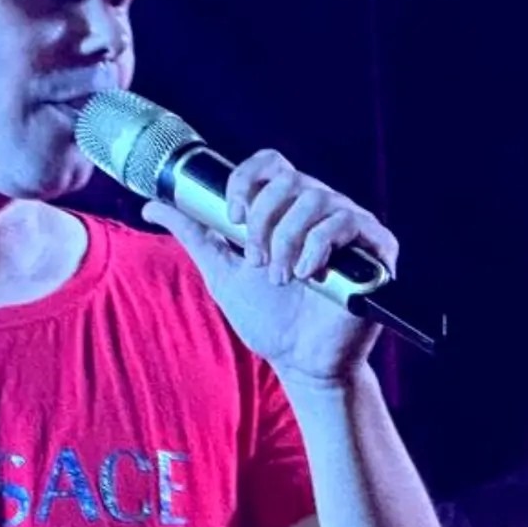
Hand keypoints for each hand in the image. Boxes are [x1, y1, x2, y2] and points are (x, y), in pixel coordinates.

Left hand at [143, 148, 397, 384]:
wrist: (301, 361)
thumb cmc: (267, 318)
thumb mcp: (221, 272)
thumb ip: (194, 236)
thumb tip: (151, 208)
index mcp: (284, 207)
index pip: (268, 165)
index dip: (245, 183)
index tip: (231, 220)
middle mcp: (318, 207)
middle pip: (288, 180)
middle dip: (262, 223)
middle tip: (256, 263)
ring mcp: (349, 224)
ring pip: (315, 199)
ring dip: (287, 241)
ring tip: (281, 279)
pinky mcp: (375, 246)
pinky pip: (346, 222)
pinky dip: (317, 248)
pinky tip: (308, 275)